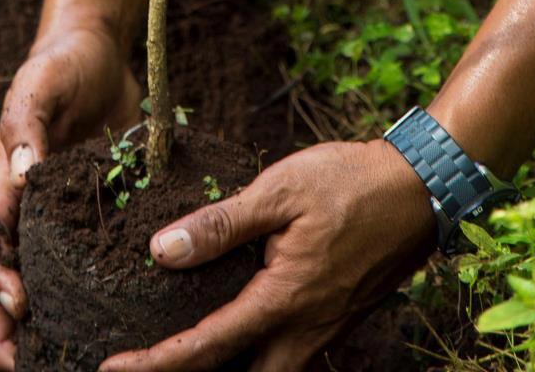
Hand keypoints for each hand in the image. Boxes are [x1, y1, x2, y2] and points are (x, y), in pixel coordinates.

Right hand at [0, 20, 141, 369]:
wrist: (94, 50)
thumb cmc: (61, 64)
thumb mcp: (42, 83)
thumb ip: (26, 122)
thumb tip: (21, 173)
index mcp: (1, 178)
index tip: (18, 308)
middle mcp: (18, 204)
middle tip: (26, 364)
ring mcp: (48, 214)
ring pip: (26, 279)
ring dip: (29, 324)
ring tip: (55, 363)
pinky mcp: (83, 215)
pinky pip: (69, 265)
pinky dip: (72, 298)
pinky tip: (99, 327)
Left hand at [100, 139, 435, 371]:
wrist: (421, 188)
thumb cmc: (350, 182)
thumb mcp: (279, 191)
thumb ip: (221, 225)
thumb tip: (162, 250)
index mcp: (283, 300)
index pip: (206, 347)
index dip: (155, 363)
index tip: (113, 367)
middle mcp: (304, 329)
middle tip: (150, 365)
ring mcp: (325, 329)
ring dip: (232, 369)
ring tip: (190, 354)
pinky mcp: (338, 318)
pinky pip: (292, 354)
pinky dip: (259, 354)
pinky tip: (243, 330)